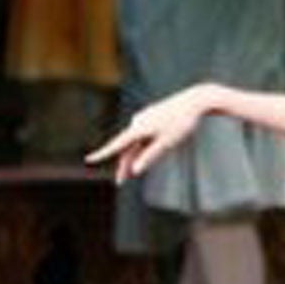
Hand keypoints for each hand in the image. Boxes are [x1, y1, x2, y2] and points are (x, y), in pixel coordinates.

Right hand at [89, 82, 218, 181]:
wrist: (195, 100)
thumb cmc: (182, 123)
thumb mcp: (167, 144)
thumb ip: (150, 157)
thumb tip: (135, 170)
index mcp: (139, 129)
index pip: (117, 145)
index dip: (102, 154)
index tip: (89, 159)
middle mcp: (138, 122)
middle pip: (127, 147)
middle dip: (124, 165)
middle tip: (121, 182)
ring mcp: (144, 118)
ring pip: (136, 141)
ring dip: (134, 156)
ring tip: (135, 171)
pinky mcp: (152, 117)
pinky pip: (143, 135)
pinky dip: (142, 146)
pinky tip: (146, 152)